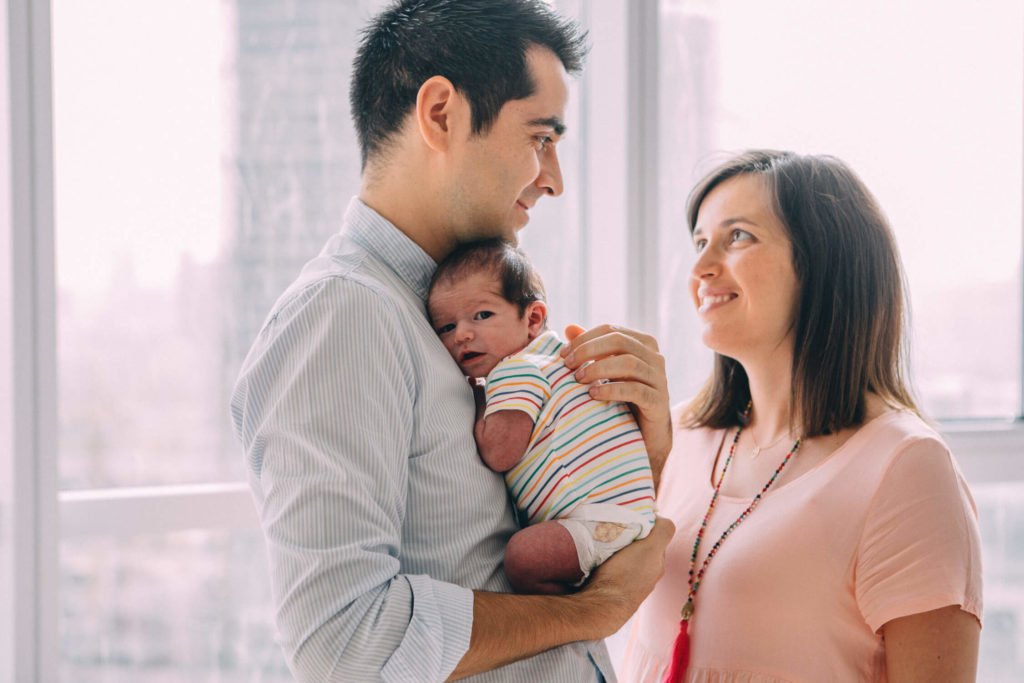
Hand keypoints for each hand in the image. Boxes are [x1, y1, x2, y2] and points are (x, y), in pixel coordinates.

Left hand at [562, 324, 671, 484]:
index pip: (611, 329)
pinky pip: (636, 390)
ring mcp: (659, 379)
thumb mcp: (605, 370)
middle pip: (619, 341)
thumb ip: (590, 349)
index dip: (584, 339)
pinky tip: (593, 394)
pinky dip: (612, 390)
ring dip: (599, 368)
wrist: (646, 434)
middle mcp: (655, 357)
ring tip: (578, 379)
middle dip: (589, 350)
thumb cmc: (623, 397)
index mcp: (642, 343)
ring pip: (629, 363)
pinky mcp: (658, 402)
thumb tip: (569, 327)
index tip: (563, 354)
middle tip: (568, 365)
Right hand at [575, 516, 674, 637]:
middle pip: (638, 546)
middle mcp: (646, 575)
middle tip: (616, 524)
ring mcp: (627, 583)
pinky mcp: (610, 587)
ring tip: (605, 537)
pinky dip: (606, 557)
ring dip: (616, 546)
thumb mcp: (651, 547)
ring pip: (624, 556)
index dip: (645, 525)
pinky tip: (598, 553)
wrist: (602, 605)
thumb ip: (663, 531)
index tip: (631, 516)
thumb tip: (661, 517)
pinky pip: (610, 566)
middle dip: (630, 535)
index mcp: (657, 564)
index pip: (654, 537)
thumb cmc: (627, 574)